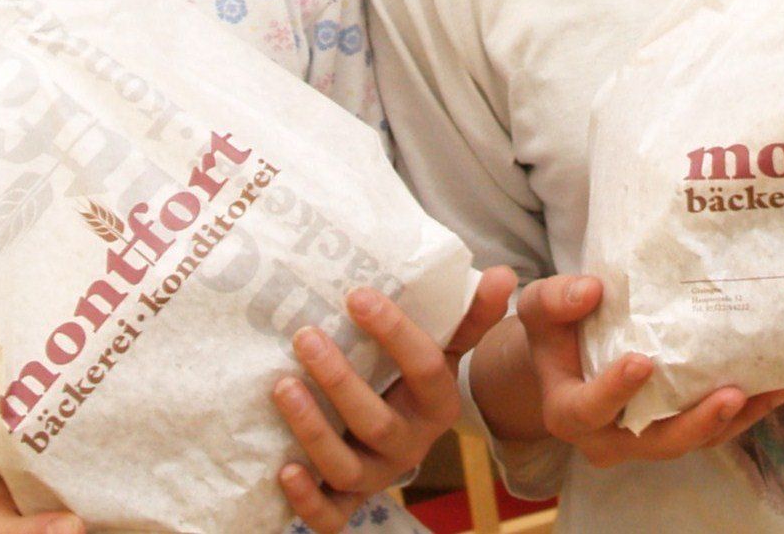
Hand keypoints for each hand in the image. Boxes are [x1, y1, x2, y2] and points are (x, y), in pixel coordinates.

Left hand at [273, 266, 517, 531]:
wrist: (406, 431)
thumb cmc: (417, 377)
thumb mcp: (447, 345)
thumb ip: (470, 312)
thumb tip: (502, 272)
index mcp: (439, 404)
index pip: (424, 368)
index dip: (393, 332)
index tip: (356, 295)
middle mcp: (410, 445)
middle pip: (377, 423)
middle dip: (340, 381)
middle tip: (305, 336)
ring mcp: (377, 475)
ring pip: (347, 467)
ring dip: (312, 430)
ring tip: (282, 387)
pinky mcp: (346, 500)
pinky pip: (330, 515)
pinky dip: (307, 500)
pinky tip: (283, 470)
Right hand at [511, 274, 783, 467]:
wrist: (567, 356)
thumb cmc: (556, 329)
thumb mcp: (540, 308)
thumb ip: (556, 299)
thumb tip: (590, 289)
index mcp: (568, 411)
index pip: (589, 409)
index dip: (615, 392)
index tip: (642, 362)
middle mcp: (608, 437)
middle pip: (654, 442)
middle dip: (696, 422)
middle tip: (731, 394)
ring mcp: (645, 440)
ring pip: (691, 441)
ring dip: (732, 420)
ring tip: (769, 392)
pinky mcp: (674, 430)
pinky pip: (711, 431)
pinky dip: (743, 414)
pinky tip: (773, 389)